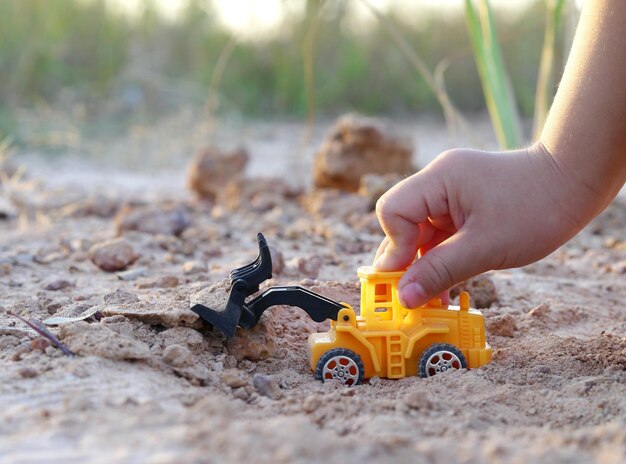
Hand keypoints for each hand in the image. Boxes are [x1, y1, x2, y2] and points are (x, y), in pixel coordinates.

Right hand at [373, 142, 603, 307]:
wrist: (575, 184)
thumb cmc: (536, 208)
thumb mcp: (484, 247)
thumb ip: (439, 271)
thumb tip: (404, 297)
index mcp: (439, 179)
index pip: (393, 210)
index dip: (395, 246)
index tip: (408, 278)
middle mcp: (438, 182)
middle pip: (402, 224)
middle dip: (406, 262)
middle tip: (414, 298)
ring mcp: (450, 195)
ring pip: (419, 235)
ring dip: (424, 266)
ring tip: (432, 301)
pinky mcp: (462, 208)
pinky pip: (439, 237)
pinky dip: (440, 261)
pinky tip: (446, 288)